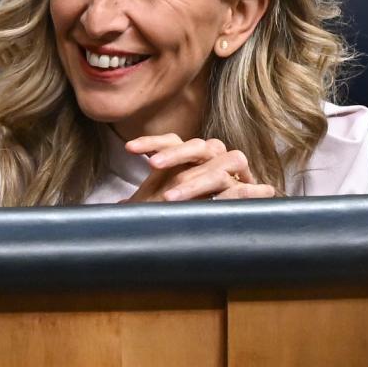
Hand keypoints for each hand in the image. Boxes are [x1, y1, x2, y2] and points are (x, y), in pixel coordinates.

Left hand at [122, 133, 277, 201]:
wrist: (223, 225)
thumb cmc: (184, 213)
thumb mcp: (162, 206)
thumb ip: (145, 203)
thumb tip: (120, 207)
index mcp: (190, 157)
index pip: (172, 141)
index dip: (151, 142)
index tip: (129, 149)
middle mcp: (212, 158)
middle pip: (196, 146)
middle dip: (175, 154)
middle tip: (154, 165)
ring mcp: (231, 172)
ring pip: (221, 163)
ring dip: (197, 179)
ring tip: (173, 197)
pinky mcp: (247, 190)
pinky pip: (245, 188)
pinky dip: (246, 191)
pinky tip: (244, 193)